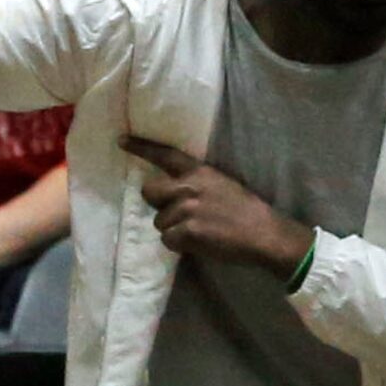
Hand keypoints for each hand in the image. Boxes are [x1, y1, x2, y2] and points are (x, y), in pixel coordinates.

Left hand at [121, 136, 311, 274]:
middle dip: (157, 203)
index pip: (166, 155)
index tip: (121, 140)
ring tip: (198, 230)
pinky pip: (167, 240)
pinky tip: (198, 242)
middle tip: (175, 212)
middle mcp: (189, 187)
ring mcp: (186, 209)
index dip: (141, 147)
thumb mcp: (221, 184)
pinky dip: (179, 245)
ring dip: (173, 229)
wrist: (263, 233)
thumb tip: (173, 192)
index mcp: (200, 172)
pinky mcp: (187, 232)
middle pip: (150, 192)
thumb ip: (196, 184)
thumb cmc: (245, 209)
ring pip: (160, 222)